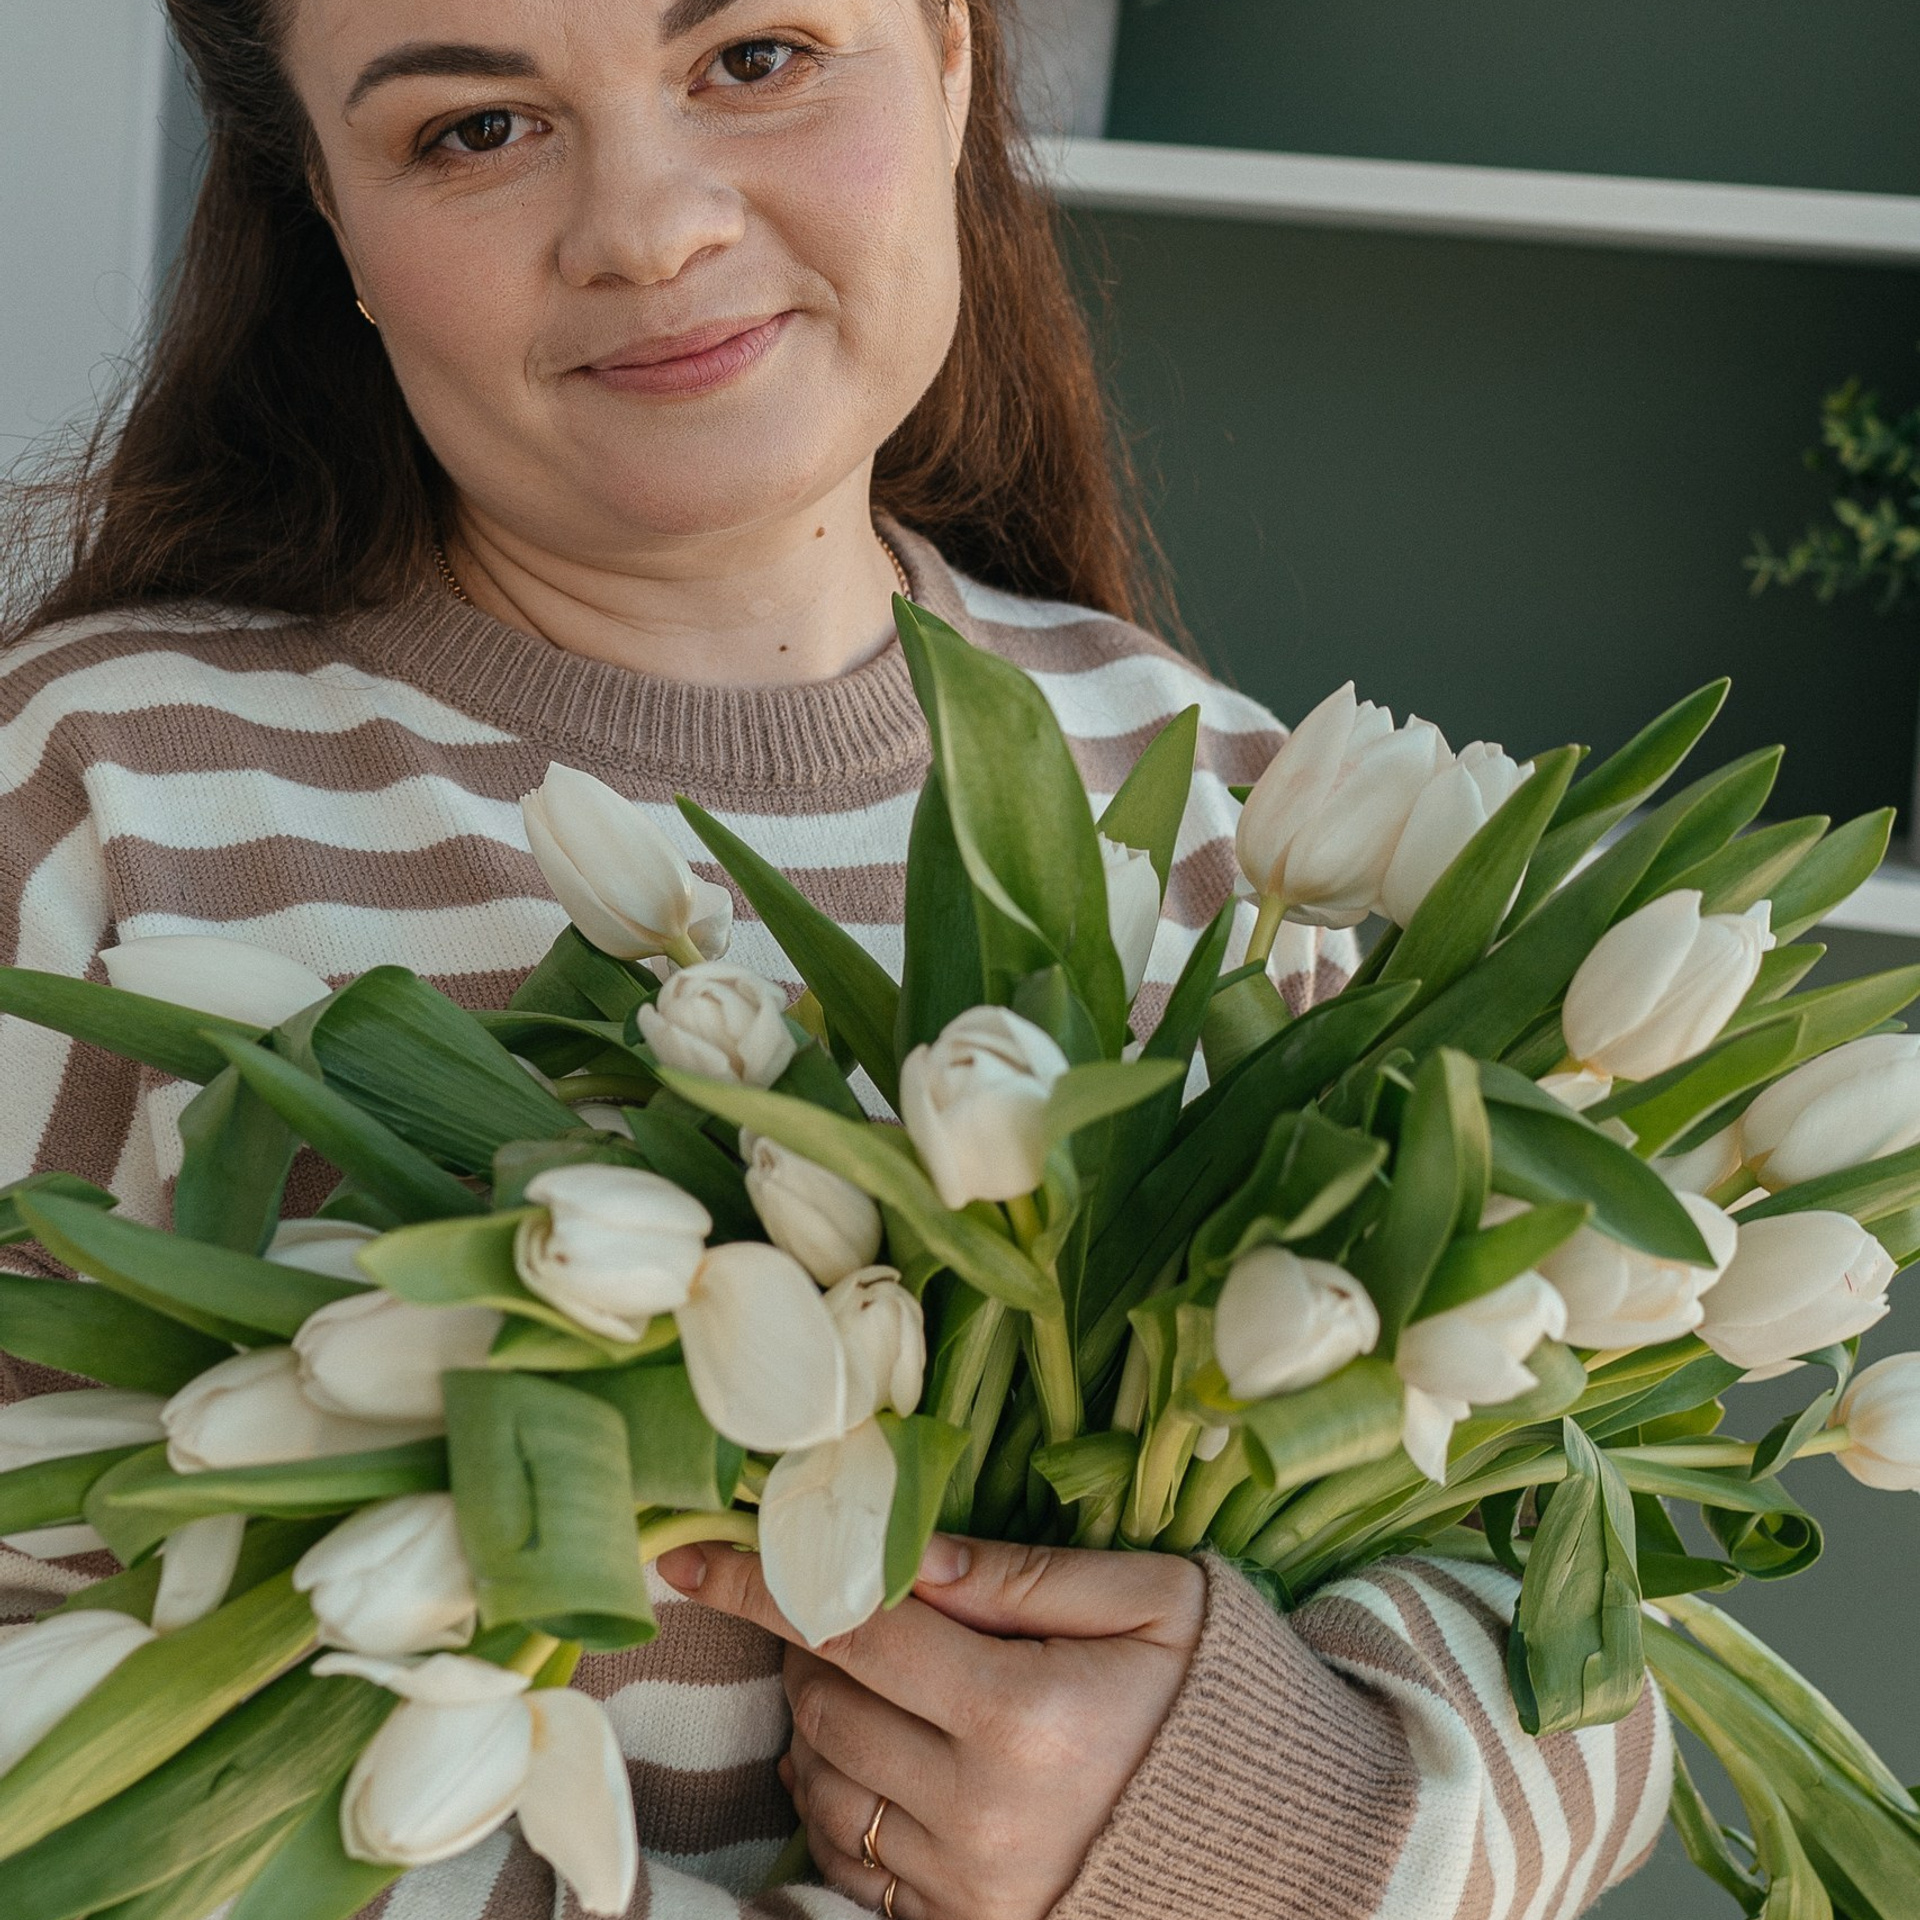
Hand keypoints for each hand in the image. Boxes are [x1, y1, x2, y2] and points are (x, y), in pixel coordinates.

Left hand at [656, 1533, 1204, 1919]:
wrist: (1283, 1842)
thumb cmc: (1216, 1697)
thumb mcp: (1150, 1600)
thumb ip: (1019, 1574)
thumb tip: (904, 1548)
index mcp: (1024, 1715)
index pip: (853, 1630)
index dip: (761, 1586)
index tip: (686, 1559)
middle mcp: (982, 1814)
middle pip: (827, 1706)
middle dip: (809, 1644)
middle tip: (845, 1606)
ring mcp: (968, 1888)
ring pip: (824, 1786)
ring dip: (817, 1720)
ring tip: (867, 1679)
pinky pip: (852, 1865)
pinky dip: (840, 1798)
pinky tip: (877, 1756)